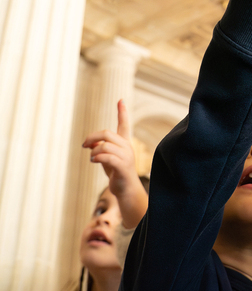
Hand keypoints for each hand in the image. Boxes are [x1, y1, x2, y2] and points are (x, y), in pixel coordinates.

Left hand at [83, 100, 147, 228]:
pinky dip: (98, 157)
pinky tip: (93, 161)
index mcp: (124, 143)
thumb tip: (89, 142)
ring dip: (94, 151)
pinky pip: (108, 157)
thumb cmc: (116, 173)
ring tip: (91, 158)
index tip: (120, 100)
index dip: (122, 112)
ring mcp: (126, 157)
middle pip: (107, 134)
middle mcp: (127, 147)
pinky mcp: (123, 167)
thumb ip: (100, 148)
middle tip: (84, 145)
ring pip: (106, 145)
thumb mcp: (107, 158)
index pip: (124, 124)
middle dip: (92, 137)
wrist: (126, 190)